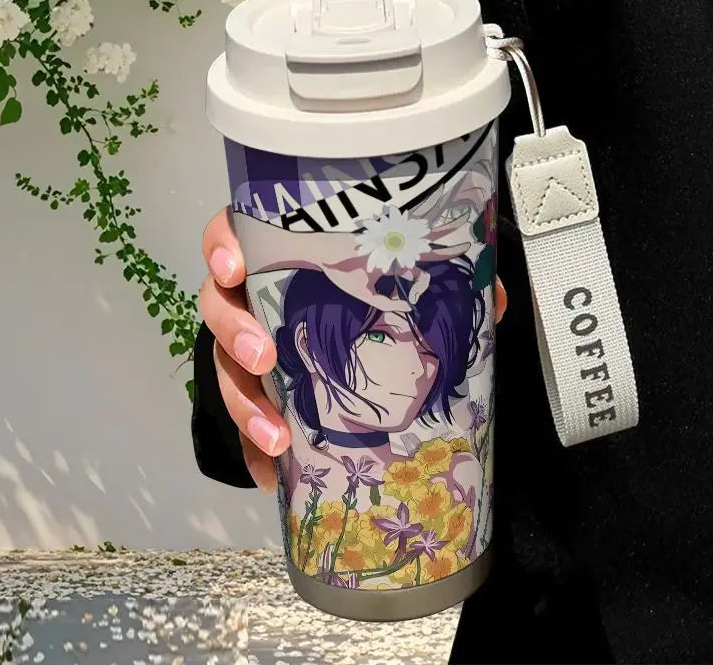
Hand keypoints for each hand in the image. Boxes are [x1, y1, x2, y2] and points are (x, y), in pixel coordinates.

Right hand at [201, 206, 507, 493]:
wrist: (363, 331)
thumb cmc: (377, 291)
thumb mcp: (411, 276)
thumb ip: (448, 277)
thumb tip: (494, 298)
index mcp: (280, 256)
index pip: (230, 236)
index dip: (221, 248)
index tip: (235, 268)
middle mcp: (253, 298)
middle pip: (218, 308)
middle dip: (234, 333)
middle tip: (265, 358)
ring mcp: (249, 347)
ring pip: (223, 368)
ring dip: (243, 402)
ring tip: (276, 433)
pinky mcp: (256, 393)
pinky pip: (240, 420)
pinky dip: (252, 449)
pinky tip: (272, 475)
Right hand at [321, 215, 469, 309]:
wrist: (324, 255)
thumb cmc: (342, 273)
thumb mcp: (366, 295)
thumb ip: (385, 303)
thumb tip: (408, 306)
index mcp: (393, 265)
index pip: (417, 273)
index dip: (420, 286)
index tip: (413, 298)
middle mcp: (396, 251)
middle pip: (426, 249)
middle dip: (446, 249)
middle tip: (466, 246)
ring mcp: (391, 240)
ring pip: (421, 236)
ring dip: (441, 230)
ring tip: (460, 223)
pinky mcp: (384, 233)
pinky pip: (405, 231)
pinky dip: (419, 227)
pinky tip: (433, 224)